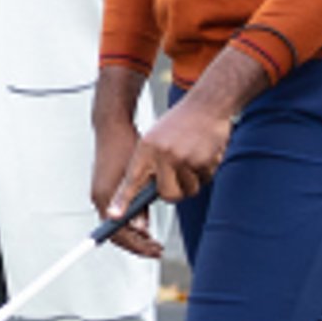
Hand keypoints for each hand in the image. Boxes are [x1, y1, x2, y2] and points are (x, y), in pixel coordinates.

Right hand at [90, 115, 157, 254]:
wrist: (113, 126)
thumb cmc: (126, 146)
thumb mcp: (138, 177)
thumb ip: (140, 205)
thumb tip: (142, 229)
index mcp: (105, 198)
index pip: (117, 235)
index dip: (136, 246)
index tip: (153, 251)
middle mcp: (100, 199)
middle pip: (116, 232)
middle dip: (137, 243)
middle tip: (157, 248)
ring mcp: (101, 194)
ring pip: (118, 223)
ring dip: (136, 233)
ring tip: (154, 238)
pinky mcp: (105, 188)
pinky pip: (117, 212)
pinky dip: (132, 220)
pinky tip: (146, 220)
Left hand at [104, 91, 231, 256]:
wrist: (207, 104)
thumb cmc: (180, 121)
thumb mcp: (155, 139)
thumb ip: (149, 165)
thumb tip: (149, 194)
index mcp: (146, 149)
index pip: (132, 180)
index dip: (123, 201)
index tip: (113, 216)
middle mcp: (162, 154)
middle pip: (168, 195)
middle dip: (176, 192)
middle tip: (180, 176)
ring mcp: (183, 158)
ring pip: (189, 190)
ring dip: (194, 180)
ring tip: (193, 157)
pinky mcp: (202, 160)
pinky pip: (205, 180)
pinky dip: (207, 171)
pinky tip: (205, 152)